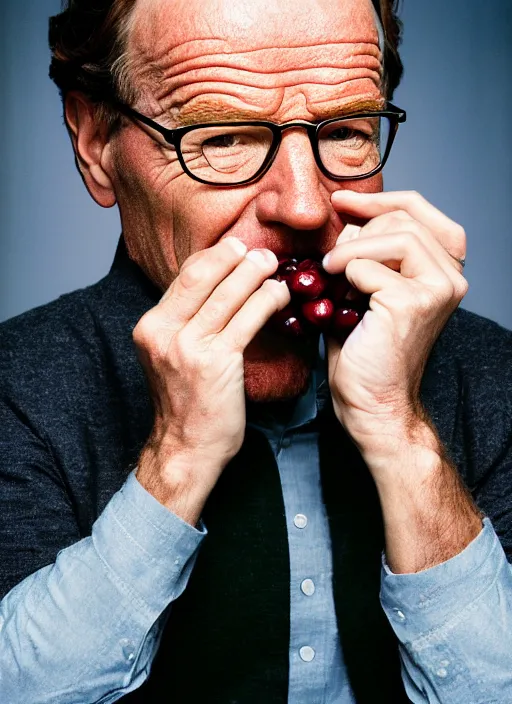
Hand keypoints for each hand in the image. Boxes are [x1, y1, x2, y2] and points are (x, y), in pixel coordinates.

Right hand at [133, 237, 289, 522]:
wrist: (185, 448)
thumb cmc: (186, 403)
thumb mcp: (172, 356)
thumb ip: (186, 323)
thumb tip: (218, 288)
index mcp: (151, 326)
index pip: (184, 276)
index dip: (214, 256)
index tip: (236, 248)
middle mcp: (164, 332)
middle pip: (203, 275)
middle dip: (235, 256)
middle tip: (260, 251)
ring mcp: (188, 346)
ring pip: (228, 293)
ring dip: (255, 272)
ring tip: (273, 266)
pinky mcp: (216, 362)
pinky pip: (248, 318)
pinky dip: (267, 300)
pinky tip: (279, 296)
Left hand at [323, 190, 467, 459]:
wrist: (372, 403)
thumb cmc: (367, 353)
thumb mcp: (367, 293)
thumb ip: (367, 256)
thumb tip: (347, 222)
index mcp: (441, 270)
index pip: (419, 211)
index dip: (379, 199)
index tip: (342, 201)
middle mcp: (449, 277)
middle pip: (405, 217)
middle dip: (359, 229)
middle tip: (331, 258)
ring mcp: (437, 289)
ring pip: (395, 234)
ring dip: (351, 250)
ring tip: (330, 273)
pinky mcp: (413, 303)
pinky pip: (369, 268)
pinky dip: (346, 276)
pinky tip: (338, 298)